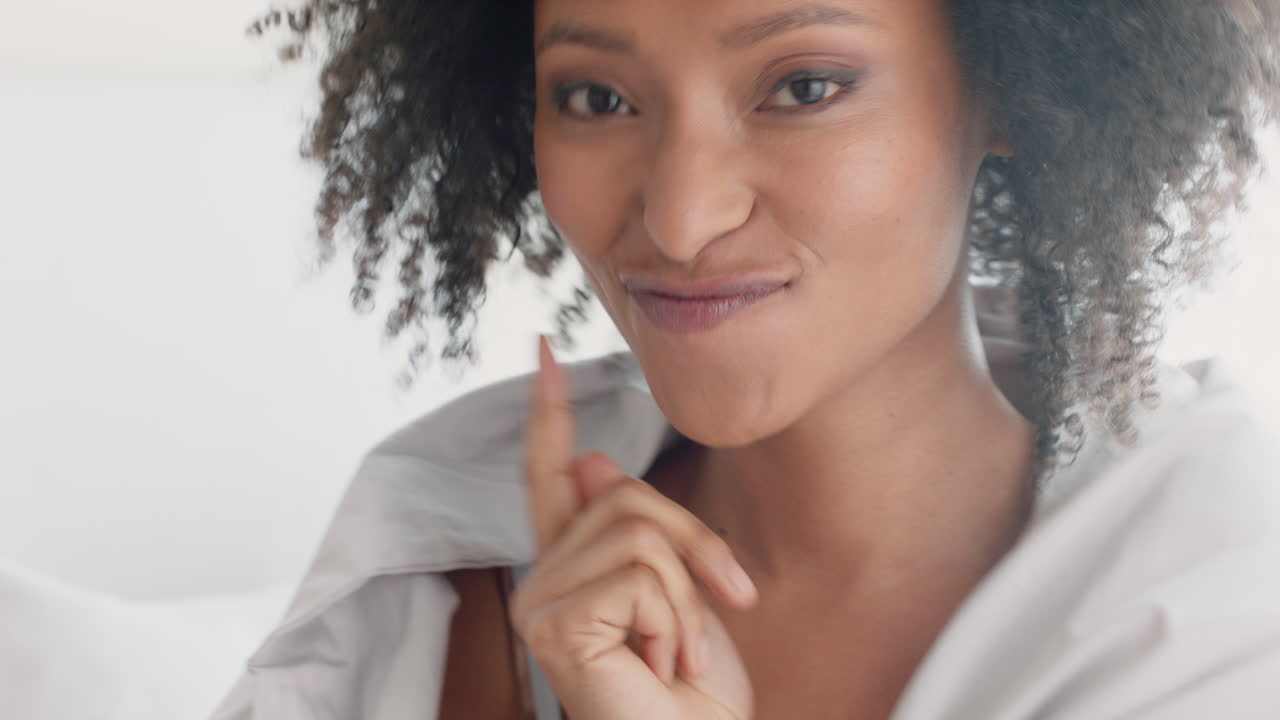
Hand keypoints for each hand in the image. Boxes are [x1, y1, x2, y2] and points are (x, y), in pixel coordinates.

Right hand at [509, 336, 757, 719]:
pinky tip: (663, 661)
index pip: (550, 473)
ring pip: (639, 529)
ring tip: (680, 649)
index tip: (543, 352)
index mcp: (572, 565)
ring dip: (689, 593)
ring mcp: (541, 602)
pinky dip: (677, 615)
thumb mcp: (683, 590)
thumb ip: (639, 530)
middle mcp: (543, 579)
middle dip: (696, 544)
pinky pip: (640, 571)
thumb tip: (595, 460)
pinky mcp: (553, 622)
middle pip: (625, 492)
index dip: (549, 412)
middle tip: (726, 601)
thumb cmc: (694, 691)